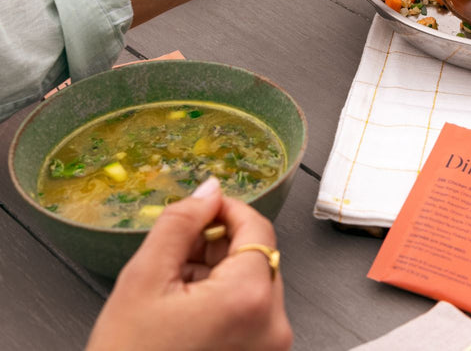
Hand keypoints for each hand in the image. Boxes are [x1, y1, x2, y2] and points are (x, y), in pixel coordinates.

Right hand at [86, 177, 291, 350]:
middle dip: (219, 247)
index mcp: (248, 299)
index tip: (202, 209)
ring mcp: (271, 348)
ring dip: (220, 275)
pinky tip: (186, 314)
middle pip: (258, 257)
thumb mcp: (143, 280)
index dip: (227, 211)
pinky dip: (226, 303)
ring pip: (255, 285)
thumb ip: (180, 223)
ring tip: (175, 293)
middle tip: (177, 255)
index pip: (258, 228)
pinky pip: (253, 315)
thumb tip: (208, 191)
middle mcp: (273, 325)